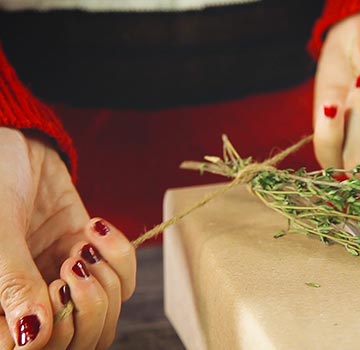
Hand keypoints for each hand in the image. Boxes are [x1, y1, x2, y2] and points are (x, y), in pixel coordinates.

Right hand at [0, 127, 135, 348]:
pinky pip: (122, 278)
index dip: (54, 333)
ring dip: (107, 283)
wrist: (13, 143)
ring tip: (82, 248)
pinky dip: (119, 255)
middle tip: (73, 266)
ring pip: (106, 317)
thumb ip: (12, 283)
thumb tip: (33, 338)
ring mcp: (62, 283)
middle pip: (81, 342)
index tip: (52, 288)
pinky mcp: (88, 258)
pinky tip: (92, 228)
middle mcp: (30, 303)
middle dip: (89, 308)